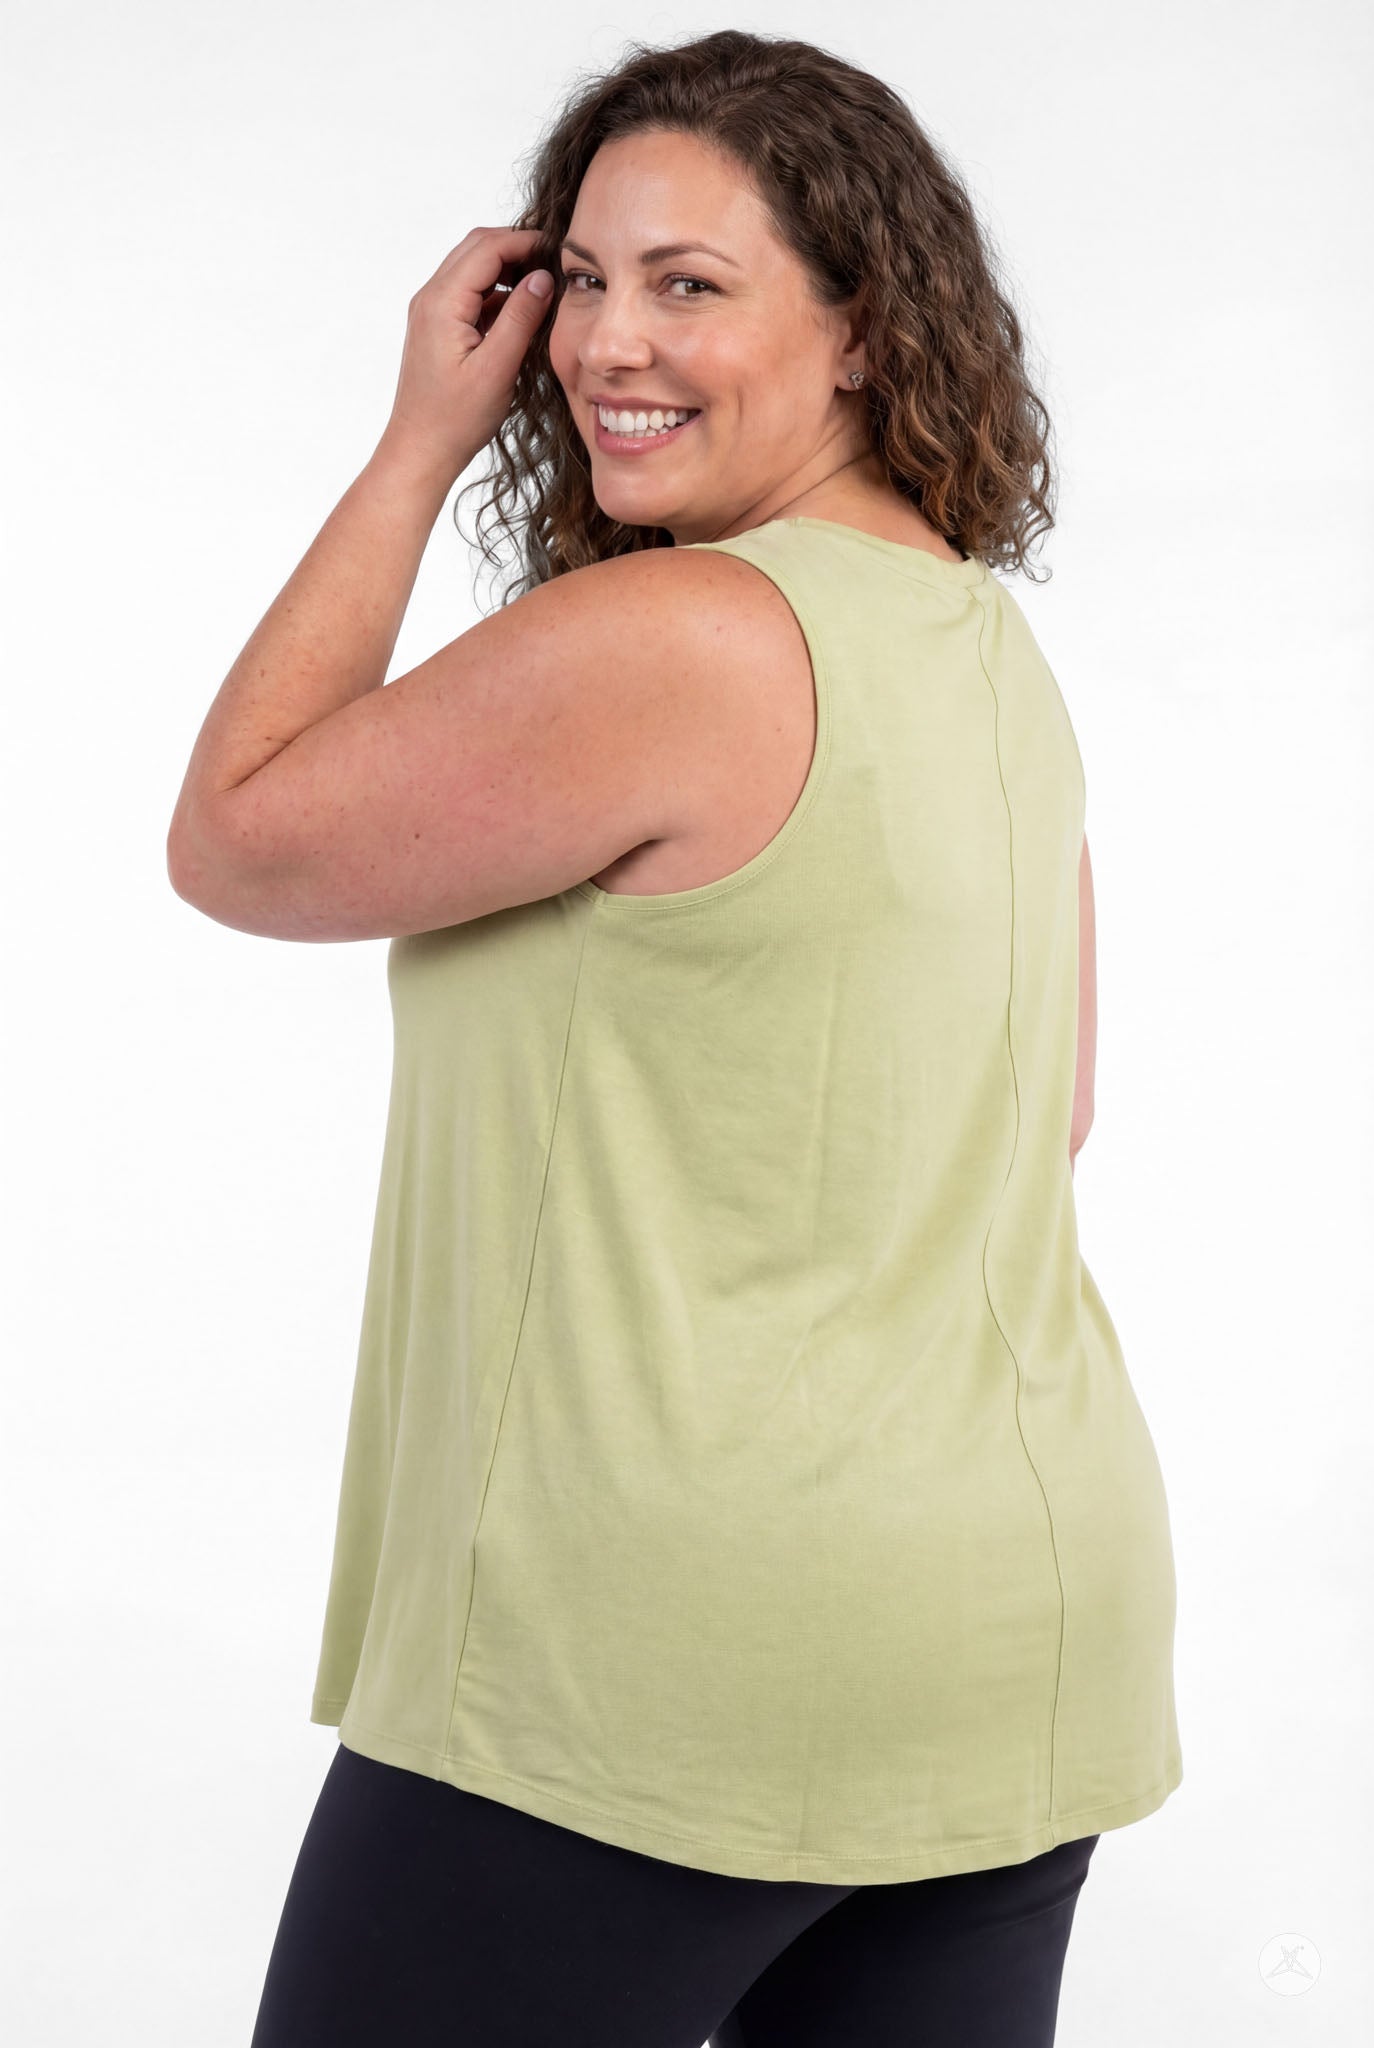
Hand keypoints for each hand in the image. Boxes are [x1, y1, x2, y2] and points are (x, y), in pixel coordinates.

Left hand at [379, 226, 554, 481]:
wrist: (421, 448)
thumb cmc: (455, 419)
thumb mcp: (497, 369)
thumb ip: (520, 318)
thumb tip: (544, 277)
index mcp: (442, 302)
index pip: (487, 248)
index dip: (525, 242)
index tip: (559, 252)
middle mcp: (431, 298)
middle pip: (477, 248)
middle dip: (517, 247)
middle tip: (554, 263)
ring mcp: (432, 311)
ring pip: (473, 268)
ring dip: (507, 268)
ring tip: (542, 287)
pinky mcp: (437, 326)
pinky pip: (470, 294)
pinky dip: (497, 292)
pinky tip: (521, 313)